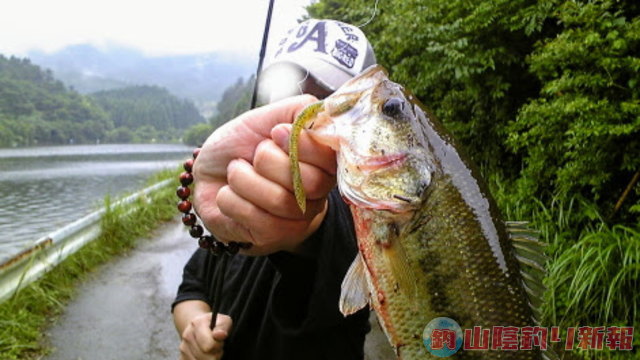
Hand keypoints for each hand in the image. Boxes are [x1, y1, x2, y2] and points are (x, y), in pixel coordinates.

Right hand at [179, 313, 231, 359]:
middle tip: (216, 346)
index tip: (220, 341)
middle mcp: (187, 336)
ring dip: (209, 358)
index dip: (218, 345)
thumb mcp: (223, 321)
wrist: (200, 328)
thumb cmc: (215, 325)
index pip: (209, 346)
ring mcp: (183, 348)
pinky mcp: (182, 358)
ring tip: (211, 350)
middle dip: (215, 354)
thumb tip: (220, 335)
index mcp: (197, 324)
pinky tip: (204, 354)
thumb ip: (223, 327)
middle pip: (207, 357)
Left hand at [192, 95, 336, 254]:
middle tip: (253, 155)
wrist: (206, 172)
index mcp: (322, 164)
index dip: (304, 145)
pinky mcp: (272, 237)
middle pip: (309, 183)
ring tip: (236, 173)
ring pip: (280, 201)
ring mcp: (297, 220)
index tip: (276, 132)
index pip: (332, 159)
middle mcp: (317, 195)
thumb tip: (325, 112)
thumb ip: (300, 110)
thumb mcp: (268, 117)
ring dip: (244, 179)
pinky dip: (231, 199)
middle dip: (268, 161)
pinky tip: (228, 194)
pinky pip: (256, 219)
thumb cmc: (240, 146)